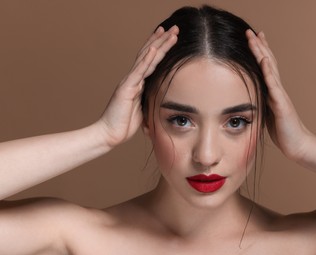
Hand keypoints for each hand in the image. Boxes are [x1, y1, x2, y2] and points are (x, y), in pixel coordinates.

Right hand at [98, 26, 178, 147]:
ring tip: (170, 33)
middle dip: (162, 40)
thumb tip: (159, 96)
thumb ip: (148, 99)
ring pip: (146, 59)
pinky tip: (154, 49)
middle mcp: (133, 78)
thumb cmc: (124, 124)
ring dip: (159, 45)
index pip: (150, 60)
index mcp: (137, 83)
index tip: (169, 36)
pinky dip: (147, 60)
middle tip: (174, 28)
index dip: (159, 47)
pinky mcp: (126, 89)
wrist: (110, 134)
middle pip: (149, 54)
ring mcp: (129, 82)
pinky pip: (138, 72)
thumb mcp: (142, 109)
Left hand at [246, 29, 313, 160]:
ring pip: (270, 69)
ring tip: (255, 38)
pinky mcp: (281, 104)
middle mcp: (277, 89)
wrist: (296, 145)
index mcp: (272, 92)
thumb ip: (262, 102)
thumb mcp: (267, 113)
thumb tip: (252, 98)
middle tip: (251, 31)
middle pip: (268, 63)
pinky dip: (269, 71)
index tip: (253, 39)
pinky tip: (265, 60)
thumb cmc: (283, 131)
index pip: (265, 68)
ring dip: (262, 52)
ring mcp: (280, 95)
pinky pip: (274, 85)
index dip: (259, 53)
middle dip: (259, 46)